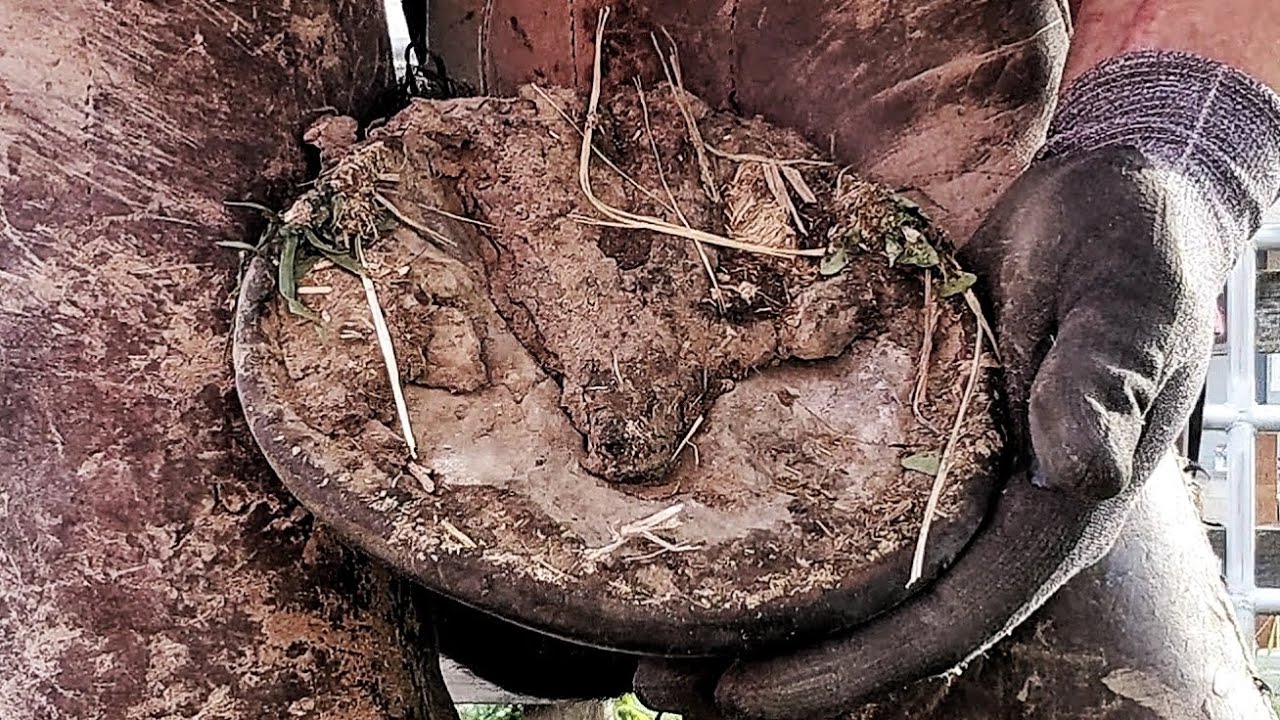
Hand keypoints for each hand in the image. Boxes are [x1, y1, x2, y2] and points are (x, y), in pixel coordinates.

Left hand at [635, 50, 1279, 719]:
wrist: (1112, 199)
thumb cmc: (1132, 245)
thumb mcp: (1129, 302)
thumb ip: (1106, 381)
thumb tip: (1081, 470)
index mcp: (1059, 512)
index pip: (953, 622)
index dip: (855, 670)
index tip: (753, 696)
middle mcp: (1004, 519)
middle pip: (894, 626)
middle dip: (792, 668)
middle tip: (673, 681)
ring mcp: (963, 487)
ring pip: (867, 583)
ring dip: (777, 620)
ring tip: (671, 642)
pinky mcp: (927, 443)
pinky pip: (856, 514)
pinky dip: (790, 545)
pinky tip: (719, 542)